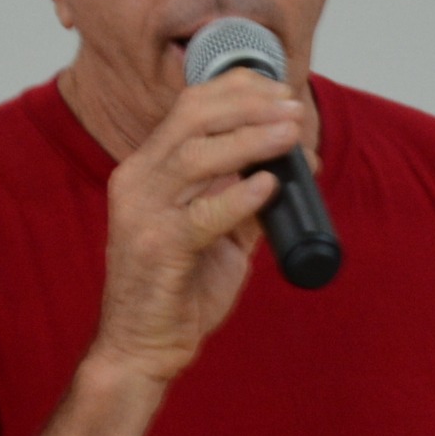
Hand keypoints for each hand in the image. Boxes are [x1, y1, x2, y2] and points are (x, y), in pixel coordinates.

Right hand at [88, 69, 303, 385]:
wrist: (141, 346)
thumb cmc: (178, 290)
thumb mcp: (219, 233)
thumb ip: (246, 196)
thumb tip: (296, 162)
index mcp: (147, 169)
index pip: (190, 106)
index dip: (238, 89)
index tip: (280, 90)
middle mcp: (138, 180)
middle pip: (193, 117)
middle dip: (250, 105)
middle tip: (293, 109)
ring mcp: (143, 212)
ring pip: (198, 156)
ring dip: (252, 140)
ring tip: (290, 135)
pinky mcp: (157, 248)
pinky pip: (203, 214)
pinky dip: (239, 197)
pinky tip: (268, 187)